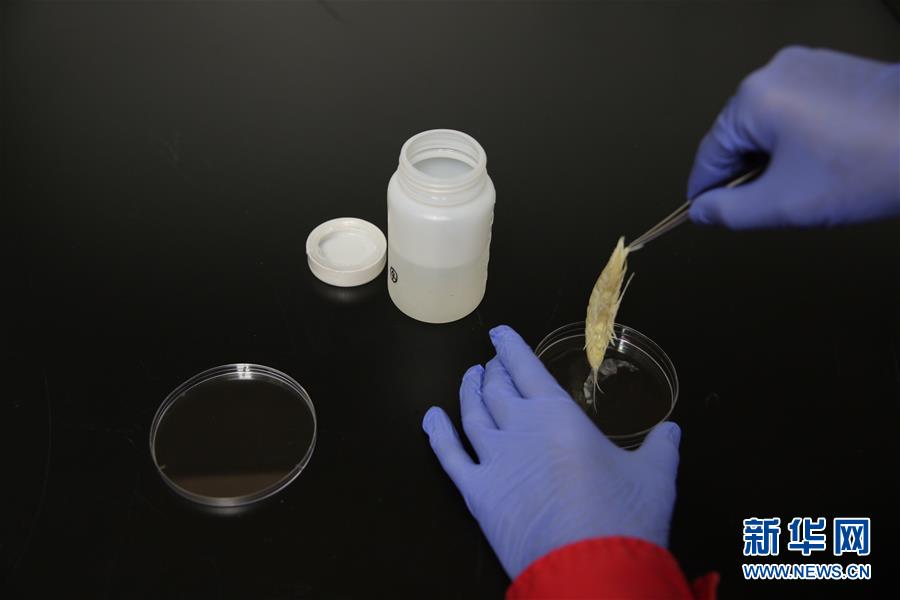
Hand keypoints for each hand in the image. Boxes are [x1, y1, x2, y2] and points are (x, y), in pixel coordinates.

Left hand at [422, 325, 680, 579]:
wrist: (590, 569)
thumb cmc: (623, 518)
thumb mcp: (654, 477)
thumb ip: (660, 448)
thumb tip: (671, 431)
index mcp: (557, 414)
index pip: (526, 367)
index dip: (510, 347)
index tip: (499, 334)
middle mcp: (519, 428)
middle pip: (496, 388)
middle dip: (492, 370)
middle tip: (491, 363)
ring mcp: (494, 460)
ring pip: (471, 414)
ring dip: (467, 392)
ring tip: (469, 379)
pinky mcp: (477, 494)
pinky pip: (448, 456)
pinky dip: (437, 434)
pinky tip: (432, 419)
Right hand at [688, 46, 899, 228]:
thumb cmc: (872, 166)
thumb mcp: (782, 205)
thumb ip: (729, 212)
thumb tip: (703, 210)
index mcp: (754, 98)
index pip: (711, 154)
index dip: (706, 190)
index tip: (703, 212)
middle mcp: (776, 71)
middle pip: (741, 137)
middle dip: (750, 174)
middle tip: (772, 206)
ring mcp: (809, 66)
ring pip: (770, 126)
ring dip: (777, 159)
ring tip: (808, 185)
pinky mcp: (836, 71)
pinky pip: (800, 111)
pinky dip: (802, 141)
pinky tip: (826, 163)